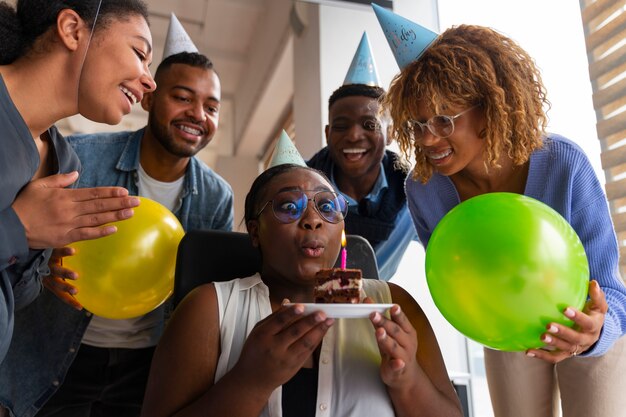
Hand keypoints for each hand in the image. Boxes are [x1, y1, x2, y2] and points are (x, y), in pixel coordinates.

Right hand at [12, 171, 139, 248]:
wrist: (11, 226)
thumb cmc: (24, 205)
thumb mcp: (39, 186)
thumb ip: (60, 180)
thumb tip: (76, 174)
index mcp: (65, 196)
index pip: (93, 193)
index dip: (110, 192)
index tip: (125, 191)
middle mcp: (70, 210)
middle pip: (99, 205)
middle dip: (120, 203)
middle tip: (137, 202)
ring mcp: (68, 224)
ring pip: (96, 219)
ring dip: (115, 216)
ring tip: (130, 213)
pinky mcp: (65, 238)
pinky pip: (86, 235)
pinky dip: (100, 232)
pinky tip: (113, 229)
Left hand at [43, 247, 82, 309]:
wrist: (27, 251)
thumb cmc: (42, 263)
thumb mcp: (49, 274)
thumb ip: (60, 281)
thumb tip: (77, 287)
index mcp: (49, 282)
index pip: (61, 294)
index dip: (70, 301)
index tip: (80, 307)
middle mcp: (48, 275)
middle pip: (58, 284)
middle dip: (66, 288)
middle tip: (76, 291)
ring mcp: (48, 264)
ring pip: (57, 271)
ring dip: (66, 274)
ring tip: (75, 276)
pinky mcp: (49, 252)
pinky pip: (57, 252)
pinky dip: (65, 252)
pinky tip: (73, 251)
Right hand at [233, 303, 333, 393]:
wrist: (252, 381)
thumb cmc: (255, 352)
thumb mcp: (258, 332)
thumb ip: (274, 318)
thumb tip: (288, 302)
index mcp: (262, 336)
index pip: (278, 322)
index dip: (291, 314)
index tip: (302, 306)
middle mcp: (274, 348)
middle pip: (295, 332)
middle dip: (310, 321)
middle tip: (322, 313)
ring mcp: (286, 359)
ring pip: (305, 342)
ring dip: (319, 331)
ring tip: (329, 321)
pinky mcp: (294, 366)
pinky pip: (308, 351)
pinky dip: (317, 340)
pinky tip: (322, 332)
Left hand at [368, 301, 418, 387]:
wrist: (405, 375)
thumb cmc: (396, 349)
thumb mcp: (388, 334)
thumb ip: (379, 319)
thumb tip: (367, 301)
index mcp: (407, 331)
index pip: (402, 320)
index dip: (397, 313)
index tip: (393, 306)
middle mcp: (408, 343)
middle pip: (395, 331)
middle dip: (385, 322)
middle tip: (374, 314)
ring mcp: (404, 356)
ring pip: (394, 347)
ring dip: (386, 339)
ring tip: (379, 332)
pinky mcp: (398, 369)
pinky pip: (398, 366)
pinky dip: (397, 364)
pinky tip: (397, 362)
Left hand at [527, 280, 606, 362]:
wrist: (594, 333)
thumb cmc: (593, 314)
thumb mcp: (598, 305)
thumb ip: (596, 295)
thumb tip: (593, 282)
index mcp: (593, 327)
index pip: (587, 323)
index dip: (577, 317)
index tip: (565, 308)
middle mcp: (585, 340)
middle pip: (574, 338)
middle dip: (562, 332)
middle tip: (548, 325)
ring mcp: (575, 348)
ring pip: (564, 348)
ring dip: (552, 343)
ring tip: (541, 337)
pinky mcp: (566, 353)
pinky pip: (554, 357)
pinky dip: (541, 355)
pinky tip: (528, 351)